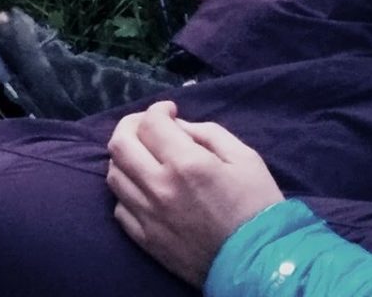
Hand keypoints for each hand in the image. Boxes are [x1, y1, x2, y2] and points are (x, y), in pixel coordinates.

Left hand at [106, 101, 285, 286]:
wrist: (257, 261)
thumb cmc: (257, 206)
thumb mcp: (245, 158)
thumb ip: (207, 133)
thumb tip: (177, 126)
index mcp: (186, 163)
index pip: (151, 123)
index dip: (158, 109)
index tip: (170, 112)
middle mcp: (159, 187)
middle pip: (120, 145)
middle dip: (130, 125)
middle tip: (147, 126)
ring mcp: (148, 215)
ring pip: (114, 175)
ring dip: (125, 157)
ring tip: (144, 155)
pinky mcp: (145, 239)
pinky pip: (120, 207)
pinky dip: (127, 190)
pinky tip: (144, 188)